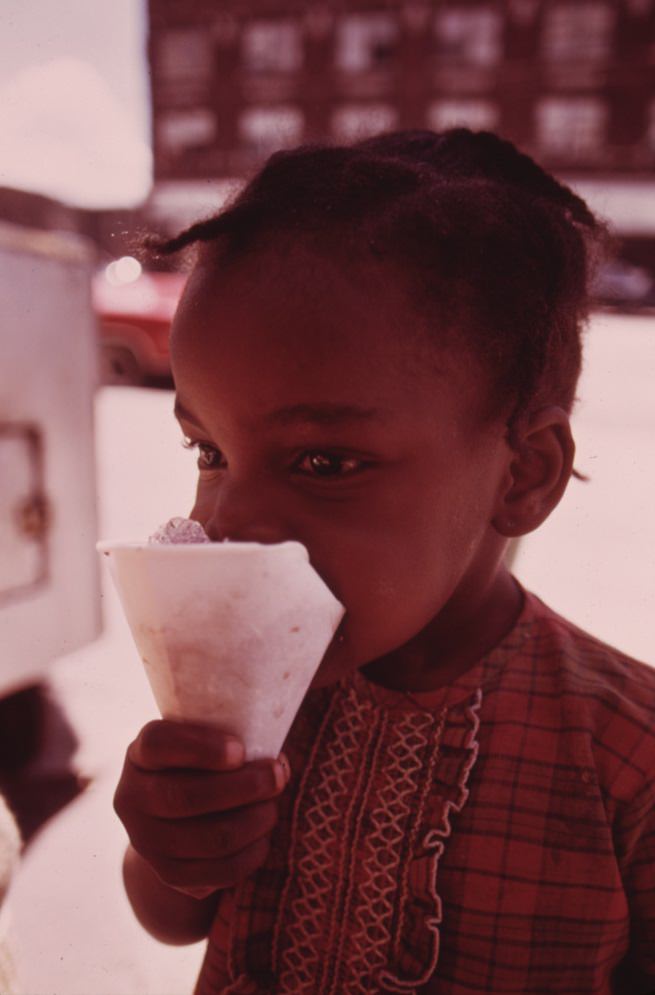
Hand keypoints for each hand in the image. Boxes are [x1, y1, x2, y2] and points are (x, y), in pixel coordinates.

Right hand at [114, 720, 288, 898]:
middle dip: (244, 787)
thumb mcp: (204, 744)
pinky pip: (221, 871)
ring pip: (212, 838)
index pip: (158, 744)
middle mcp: (132, 798)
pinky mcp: (170, 875)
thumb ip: (232, 742)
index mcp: (140, 755)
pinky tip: (264, 835)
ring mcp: (146, 841)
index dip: (201, 747)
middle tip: (276, 776)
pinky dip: (253, 852)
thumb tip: (277, 766)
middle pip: (187, 796)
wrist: (173, 819)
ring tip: (273, 805)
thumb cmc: (202, 766)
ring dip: (256, 820)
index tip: (240, 750)